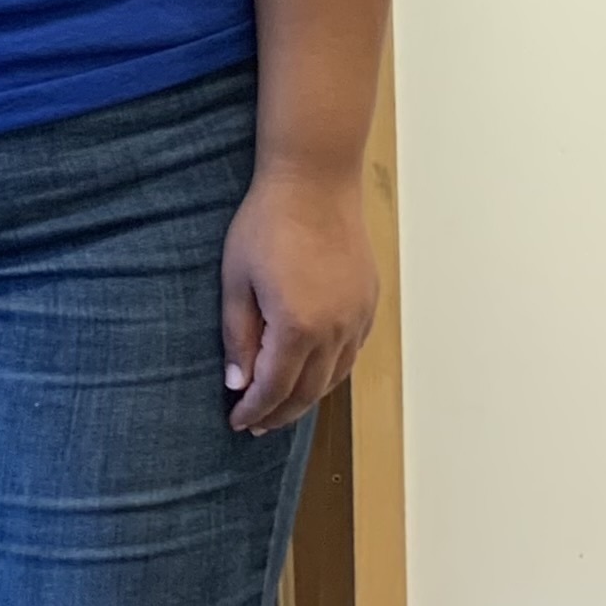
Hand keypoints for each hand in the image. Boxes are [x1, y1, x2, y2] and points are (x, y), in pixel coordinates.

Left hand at [219, 159, 375, 434]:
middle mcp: (335, 331)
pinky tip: (313, 372)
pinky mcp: (368, 302)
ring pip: (334, 377)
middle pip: (308, 392)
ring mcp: (357, 318)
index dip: (254, 409)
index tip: (236, 421)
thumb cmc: (267, 223)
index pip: (274, 388)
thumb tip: (238, 383)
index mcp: (297, 328)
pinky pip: (351, 352)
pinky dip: (330, 372)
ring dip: (307, 398)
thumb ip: (237, 336)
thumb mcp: (237, 280)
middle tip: (257, 425)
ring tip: (283, 407)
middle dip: (280, 413)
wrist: (315, 180)